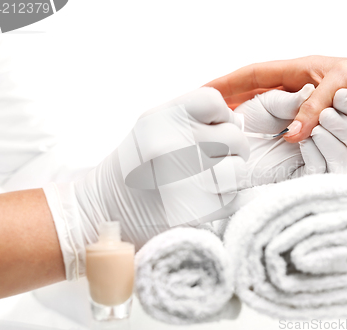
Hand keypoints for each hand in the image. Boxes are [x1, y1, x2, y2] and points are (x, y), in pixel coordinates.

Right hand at [43, 88, 253, 279]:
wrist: (106, 209)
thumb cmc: (136, 164)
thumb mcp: (153, 125)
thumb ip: (191, 117)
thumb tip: (237, 121)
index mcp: (162, 120)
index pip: (215, 102)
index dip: (221, 115)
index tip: (212, 128)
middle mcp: (175, 147)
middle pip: (234, 137)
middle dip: (231, 147)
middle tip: (213, 158)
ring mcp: (187, 181)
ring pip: (240, 169)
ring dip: (232, 174)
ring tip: (211, 178)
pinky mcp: (198, 211)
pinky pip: (235, 198)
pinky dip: (226, 198)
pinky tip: (204, 197)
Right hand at [205, 56, 346, 143]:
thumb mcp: (345, 84)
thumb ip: (315, 107)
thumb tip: (291, 135)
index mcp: (300, 70)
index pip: (254, 74)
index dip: (227, 83)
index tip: (202, 93)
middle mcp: (299, 91)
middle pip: (257, 98)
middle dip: (233, 108)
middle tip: (209, 123)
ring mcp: (308, 112)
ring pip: (273, 121)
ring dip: (256, 130)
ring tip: (232, 141)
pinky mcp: (319, 132)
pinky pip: (295, 140)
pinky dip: (282, 146)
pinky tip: (268, 154)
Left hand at [235, 84, 346, 188]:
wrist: (230, 149)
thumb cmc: (249, 122)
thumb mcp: (270, 103)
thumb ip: (294, 99)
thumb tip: (312, 91)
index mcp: (319, 116)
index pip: (345, 112)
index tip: (342, 94)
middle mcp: (323, 138)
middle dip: (344, 123)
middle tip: (327, 113)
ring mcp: (317, 158)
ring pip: (345, 154)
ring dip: (335, 139)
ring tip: (318, 127)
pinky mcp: (306, 177)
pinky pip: (324, 169)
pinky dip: (319, 154)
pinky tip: (306, 142)